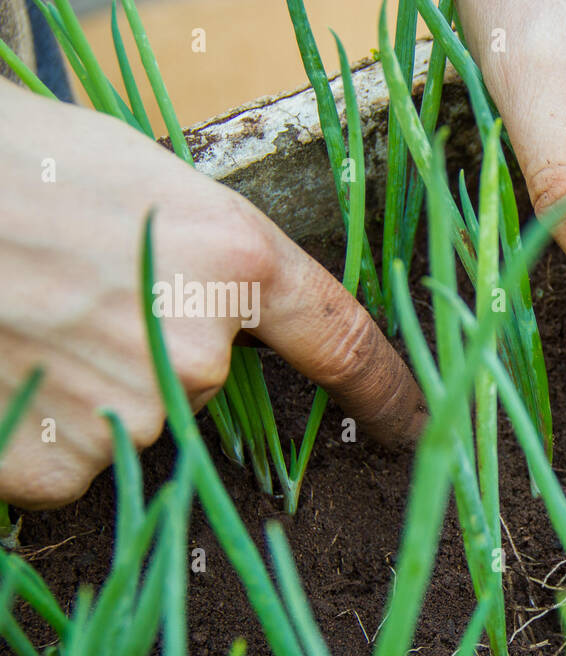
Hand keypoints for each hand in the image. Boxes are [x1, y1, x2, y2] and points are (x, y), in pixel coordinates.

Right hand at [0, 82, 424, 509]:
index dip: (388, 387)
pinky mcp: (60, 468)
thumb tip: (227, 307)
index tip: (418, 424)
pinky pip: (72, 462)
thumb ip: (206, 254)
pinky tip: (7, 373)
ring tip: (23, 323)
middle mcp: (197, 349)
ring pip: (132, 423)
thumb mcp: (138, 180)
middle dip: (147, 349)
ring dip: (88, 388)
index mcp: (232, 262)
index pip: (344, 340)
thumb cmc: (14, 169)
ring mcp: (130, 417)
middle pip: (201, 379)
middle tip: (70, 294)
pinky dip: (42, 430)